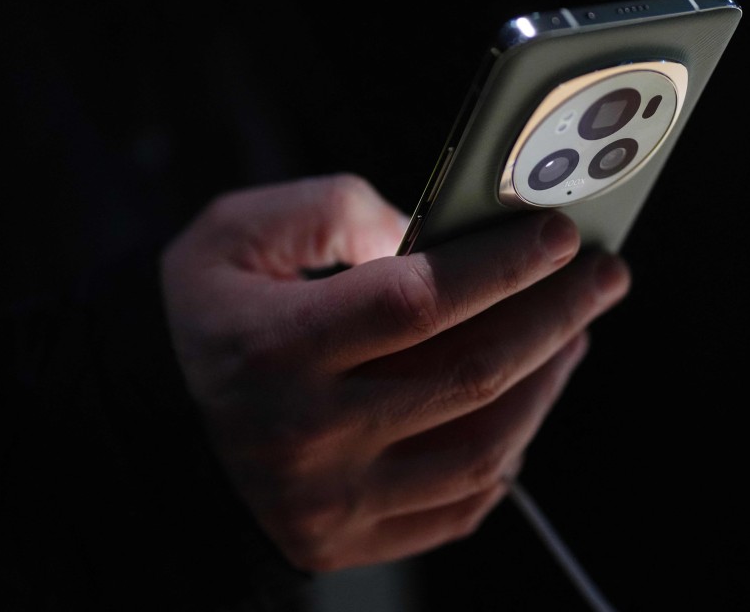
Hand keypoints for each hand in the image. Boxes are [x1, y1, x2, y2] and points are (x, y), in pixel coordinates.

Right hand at [160, 173, 629, 571]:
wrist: (146, 425)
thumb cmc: (199, 319)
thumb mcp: (236, 234)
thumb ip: (333, 211)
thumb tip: (429, 234)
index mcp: (274, 347)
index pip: (416, 301)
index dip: (501, 264)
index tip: (560, 234)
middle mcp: (306, 433)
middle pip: (468, 373)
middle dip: (555, 316)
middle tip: (602, 277)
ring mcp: (332, 500)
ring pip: (480, 448)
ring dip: (545, 385)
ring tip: (573, 333)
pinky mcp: (347, 539)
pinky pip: (458, 507)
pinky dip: (507, 453)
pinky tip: (523, 403)